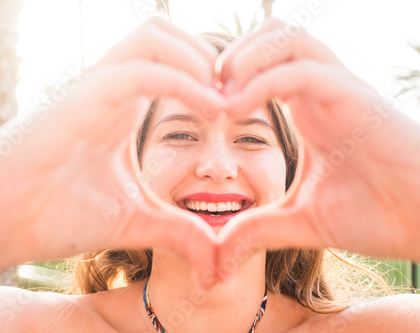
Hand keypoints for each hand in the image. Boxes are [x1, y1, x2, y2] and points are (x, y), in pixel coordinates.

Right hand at [0, 17, 224, 288]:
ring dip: (198, 60)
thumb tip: (217, 258)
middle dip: (210, 56)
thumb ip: (179, 231)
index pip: (172, 60)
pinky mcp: (80, 100)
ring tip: (224, 101)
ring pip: (153, 36)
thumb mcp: (136, 222)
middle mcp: (110, 89)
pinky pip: (139, 71)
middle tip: (237, 97)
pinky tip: (211, 110)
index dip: (212, 76)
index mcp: (123, 106)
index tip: (240, 109)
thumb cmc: (56, 216)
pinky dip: (182, 81)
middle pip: (165, 33)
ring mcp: (93, 88)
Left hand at [216, 19, 419, 271]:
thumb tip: (219, 252)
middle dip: (232, 55)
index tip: (202, 108)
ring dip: (245, 59)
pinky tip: (236, 110)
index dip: (227, 76)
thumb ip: (258, 228)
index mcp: (309, 107)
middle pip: (273, 34)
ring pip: (287, 38)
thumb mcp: (301, 220)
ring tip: (221, 97)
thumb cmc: (375, 215)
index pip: (264, 62)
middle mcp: (322, 90)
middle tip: (208, 93)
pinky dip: (262, 82)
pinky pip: (302, 70)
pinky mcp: (357, 99)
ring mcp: (340, 89)